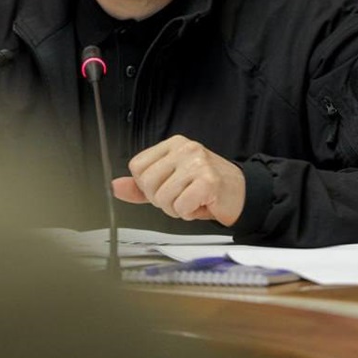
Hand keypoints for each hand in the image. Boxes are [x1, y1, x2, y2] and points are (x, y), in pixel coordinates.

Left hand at [111, 134, 245, 226]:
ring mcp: (198, 163)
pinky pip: (181, 206)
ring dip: (176, 209)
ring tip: (192, 200)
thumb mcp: (171, 182)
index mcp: (174, 144)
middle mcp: (185, 148)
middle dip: (161, 199)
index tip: (166, 186)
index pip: (137, 166)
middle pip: (147, 183)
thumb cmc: (206, 187)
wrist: (242, 193)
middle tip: (180, 196)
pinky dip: (189, 213)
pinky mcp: (208, 180)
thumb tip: (116, 186)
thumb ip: (141, 186)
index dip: (147, 185)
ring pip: (162, 198)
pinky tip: (201, 204)